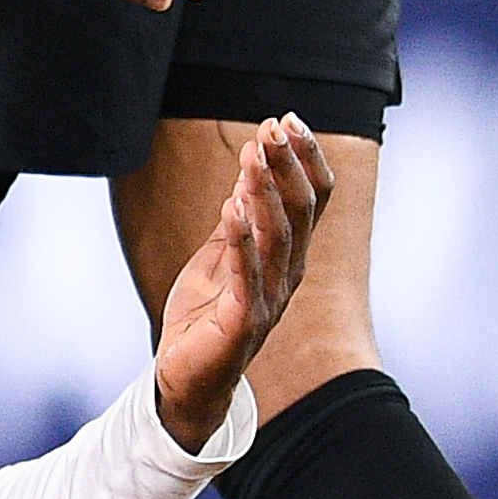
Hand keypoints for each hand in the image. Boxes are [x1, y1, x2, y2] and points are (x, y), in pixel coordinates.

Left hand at [152, 118, 333, 449]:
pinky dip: (240, 239)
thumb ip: (237, 221)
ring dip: (264, 191)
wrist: (186, 380)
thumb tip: (248, 173)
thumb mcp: (219, 257)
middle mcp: (288, 274)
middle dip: (288, 165)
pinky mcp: (244, 321)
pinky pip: (247, 274)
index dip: (305, 158)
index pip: (312, 199)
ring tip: (251, 154)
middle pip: (301, 210)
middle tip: (273, 126)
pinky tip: (232, 207)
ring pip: (278, 236)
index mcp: (287, 256)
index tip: (288, 119)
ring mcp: (270, 298)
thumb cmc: (204, 318)